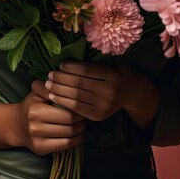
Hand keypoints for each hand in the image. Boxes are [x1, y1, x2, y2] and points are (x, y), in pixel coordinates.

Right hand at [16, 89, 85, 155]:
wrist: (17, 124)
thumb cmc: (31, 105)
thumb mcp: (36, 91)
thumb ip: (47, 87)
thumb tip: (58, 86)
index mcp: (35, 110)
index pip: (67, 113)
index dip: (78, 110)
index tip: (81, 106)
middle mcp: (35, 127)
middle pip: (70, 125)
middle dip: (81, 120)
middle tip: (84, 115)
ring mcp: (38, 140)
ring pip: (69, 137)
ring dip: (80, 130)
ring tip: (81, 123)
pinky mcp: (41, 149)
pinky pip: (65, 146)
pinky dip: (76, 140)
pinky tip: (77, 133)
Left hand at [32, 61, 160, 129]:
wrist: (132, 94)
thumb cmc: (116, 74)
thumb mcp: (110, 64)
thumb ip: (92, 64)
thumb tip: (66, 63)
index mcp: (112, 74)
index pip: (86, 70)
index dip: (71, 67)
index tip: (60, 65)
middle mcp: (109, 90)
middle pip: (79, 84)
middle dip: (61, 79)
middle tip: (49, 75)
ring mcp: (104, 105)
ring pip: (76, 97)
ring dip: (58, 91)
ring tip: (47, 85)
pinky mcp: (99, 116)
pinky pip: (77, 109)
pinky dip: (63, 102)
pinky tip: (54, 97)